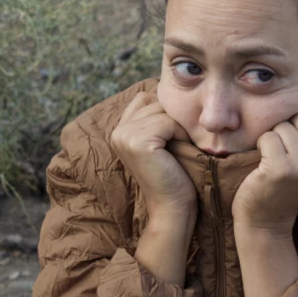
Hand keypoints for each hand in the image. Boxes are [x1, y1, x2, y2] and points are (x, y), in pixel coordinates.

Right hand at [110, 91, 196, 226]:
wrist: (173, 208)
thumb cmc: (176, 175)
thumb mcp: (165, 140)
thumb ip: (159, 116)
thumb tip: (171, 88)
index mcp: (120, 129)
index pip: (147, 97)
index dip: (167, 112)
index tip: (174, 137)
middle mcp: (117, 130)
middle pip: (156, 100)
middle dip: (174, 118)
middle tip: (179, 144)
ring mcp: (124, 135)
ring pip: (163, 109)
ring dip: (179, 127)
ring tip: (178, 149)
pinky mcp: (135, 141)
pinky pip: (167, 121)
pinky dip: (180, 134)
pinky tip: (178, 152)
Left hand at [231, 103, 297, 236]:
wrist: (268, 219)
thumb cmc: (290, 185)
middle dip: (290, 128)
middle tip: (286, 152)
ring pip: (284, 125)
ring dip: (275, 138)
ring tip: (276, 158)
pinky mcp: (279, 168)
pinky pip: (268, 136)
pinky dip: (261, 145)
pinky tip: (264, 163)